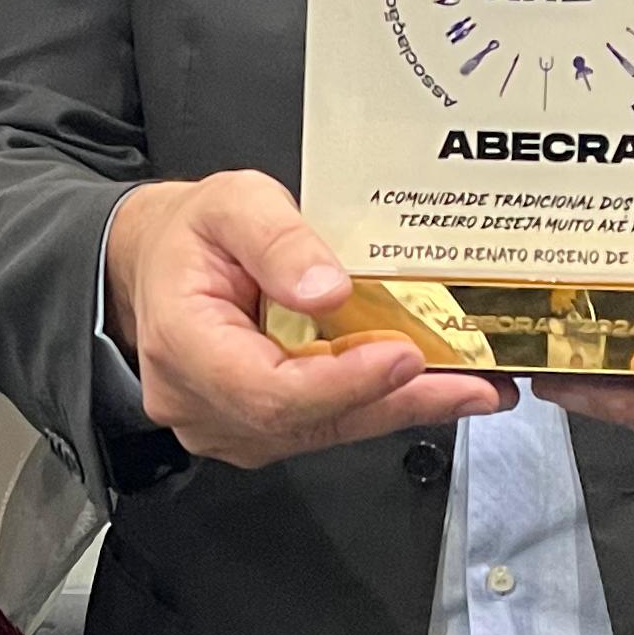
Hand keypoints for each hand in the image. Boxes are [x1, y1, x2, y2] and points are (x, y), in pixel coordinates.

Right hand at [105, 173, 510, 470]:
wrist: (159, 265)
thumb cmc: (193, 235)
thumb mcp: (233, 203)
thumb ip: (277, 239)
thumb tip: (327, 290)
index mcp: (183, 344)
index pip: (264, 388)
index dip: (339, 382)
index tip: (403, 356)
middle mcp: (201, 402)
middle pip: (305, 420)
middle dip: (395, 400)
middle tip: (473, 383)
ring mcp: (230, 426)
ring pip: (324, 430)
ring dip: (402, 409)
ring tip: (474, 386)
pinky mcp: (259, 431)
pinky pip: (326, 426)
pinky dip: (382, 406)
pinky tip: (436, 390)